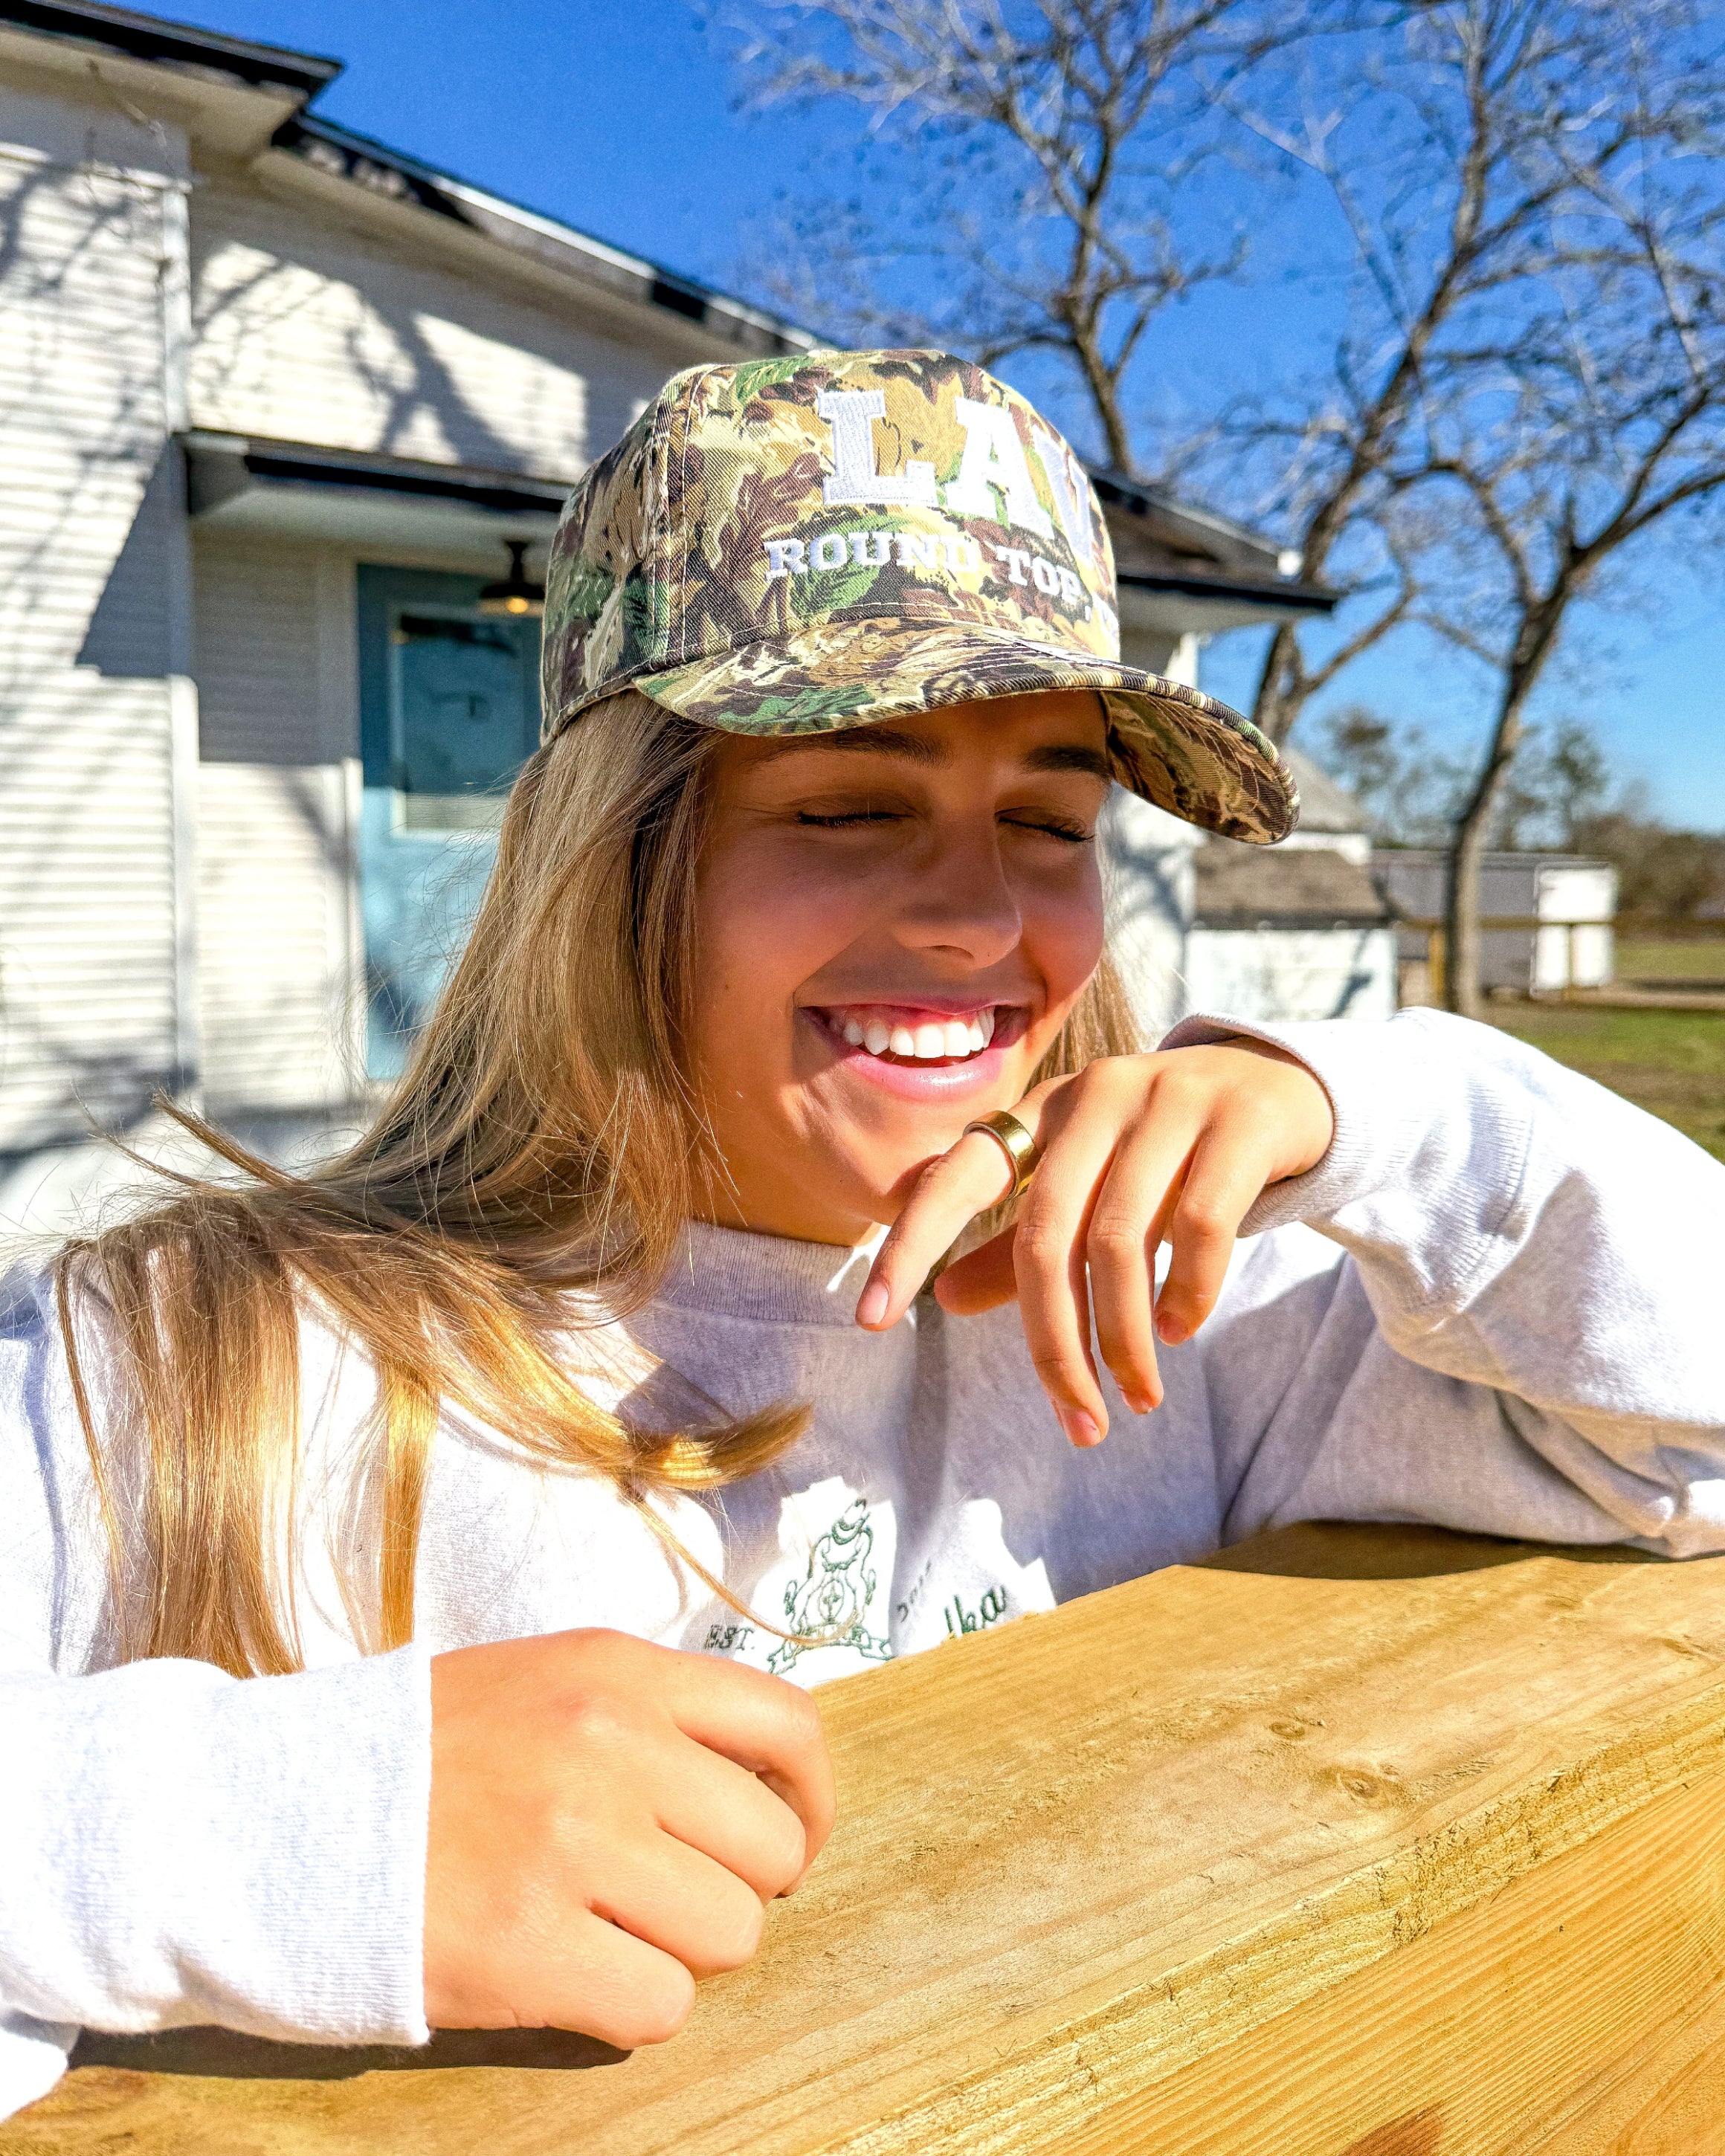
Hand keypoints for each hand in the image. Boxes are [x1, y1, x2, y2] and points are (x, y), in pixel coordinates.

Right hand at [424, 1629, 833, 2047]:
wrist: (268, 1815)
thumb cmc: (415, 1758)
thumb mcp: (541, 1684)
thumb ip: (647, 1718)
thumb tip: (759, 1783)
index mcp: (616, 1672)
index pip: (787, 1722)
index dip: (808, 1798)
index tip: (787, 1839)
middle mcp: (610, 1745)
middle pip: (771, 1849)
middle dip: (736, 1889)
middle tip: (668, 1898)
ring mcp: (572, 1844)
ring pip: (729, 1935)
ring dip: (680, 1951)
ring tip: (604, 1931)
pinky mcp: (530, 1946)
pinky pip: (661, 2006)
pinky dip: (629, 2007)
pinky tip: (569, 1974)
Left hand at [856, 1041, 1333, 1443]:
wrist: (1281, 1086)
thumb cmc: (1166, 1153)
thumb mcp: (1090, 1189)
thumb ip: (1023, 1243)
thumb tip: (947, 1300)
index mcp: (1044, 1112)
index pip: (958, 1177)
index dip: (910, 1244)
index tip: (871, 1320)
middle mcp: (1095, 1094)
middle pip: (1045, 1234)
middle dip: (1054, 1343)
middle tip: (1079, 1420)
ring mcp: (1169, 1099)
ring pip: (1122, 1239)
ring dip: (1124, 1337)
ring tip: (1139, 1393)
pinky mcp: (1239, 1122)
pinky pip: (1201, 1226)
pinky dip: (1186, 1295)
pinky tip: (1180, 1329)